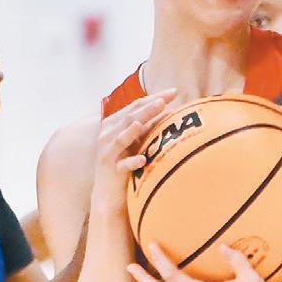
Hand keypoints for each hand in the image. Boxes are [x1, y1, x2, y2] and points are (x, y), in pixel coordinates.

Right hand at [91, 90, 175, 211]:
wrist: (107, 190)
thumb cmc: (125, 160)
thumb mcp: (137, 140)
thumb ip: (148, 125)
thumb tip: (170, 109)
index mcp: (114, 123)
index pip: (136, 106)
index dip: (154, 97)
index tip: (174, 92)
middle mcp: (107, 134)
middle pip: (129, 117)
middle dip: (148, 108)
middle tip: (164, 100)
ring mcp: (107, 151)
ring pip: (122, 137)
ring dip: (135, 128)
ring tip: (146, 123)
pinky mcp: (110, 169)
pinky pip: (122, 165)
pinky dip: (132, 161)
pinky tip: (142, 160)